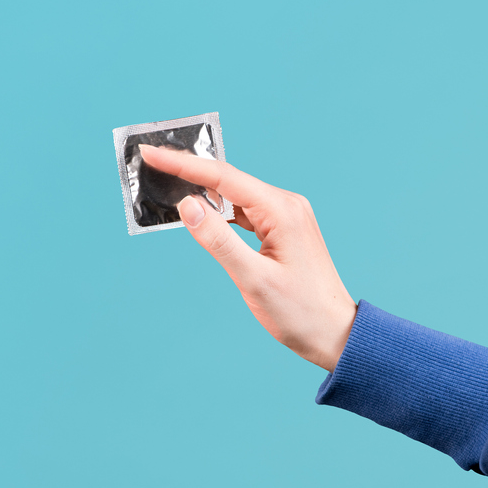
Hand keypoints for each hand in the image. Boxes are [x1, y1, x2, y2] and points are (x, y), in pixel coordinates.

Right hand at [146, 145, 357, 371]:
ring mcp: (286, 215)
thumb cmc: (301, 313)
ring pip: (234, 192)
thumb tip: (187, 205)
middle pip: (227, 178)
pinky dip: (218, 207)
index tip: (149, 152)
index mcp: (281, 211)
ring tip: (167, 182)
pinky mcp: (283, 227)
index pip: (223, 177)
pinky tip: (200, 210)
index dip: (183, 164)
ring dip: (202, 188)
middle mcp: (286, 204)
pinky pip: (244, 209)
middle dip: (188, 169)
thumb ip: (218, 240)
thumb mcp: (253, 279)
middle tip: (151, 161)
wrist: (337, 335)